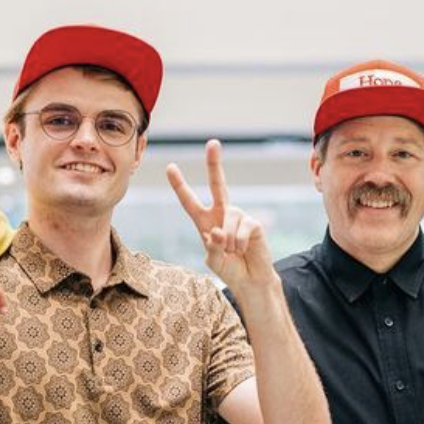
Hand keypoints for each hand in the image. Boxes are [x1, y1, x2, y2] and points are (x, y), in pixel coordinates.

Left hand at [167, 140, 276, 294]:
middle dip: (215, 164)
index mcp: (205, 221)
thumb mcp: (213, 260)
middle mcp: (221, 214)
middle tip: (213, 143)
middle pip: (218, 185)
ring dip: (229, 242)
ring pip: (228, 219)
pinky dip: (239, 244)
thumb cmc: (230, 270)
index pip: (189, 201)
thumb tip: (219, 231)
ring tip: (234, 252)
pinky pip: (242, 228)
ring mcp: (238, 216)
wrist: (251, 280)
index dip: (180, 185)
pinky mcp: (253, 223)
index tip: (170, 167)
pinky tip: (244, 250)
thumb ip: (213, 247)